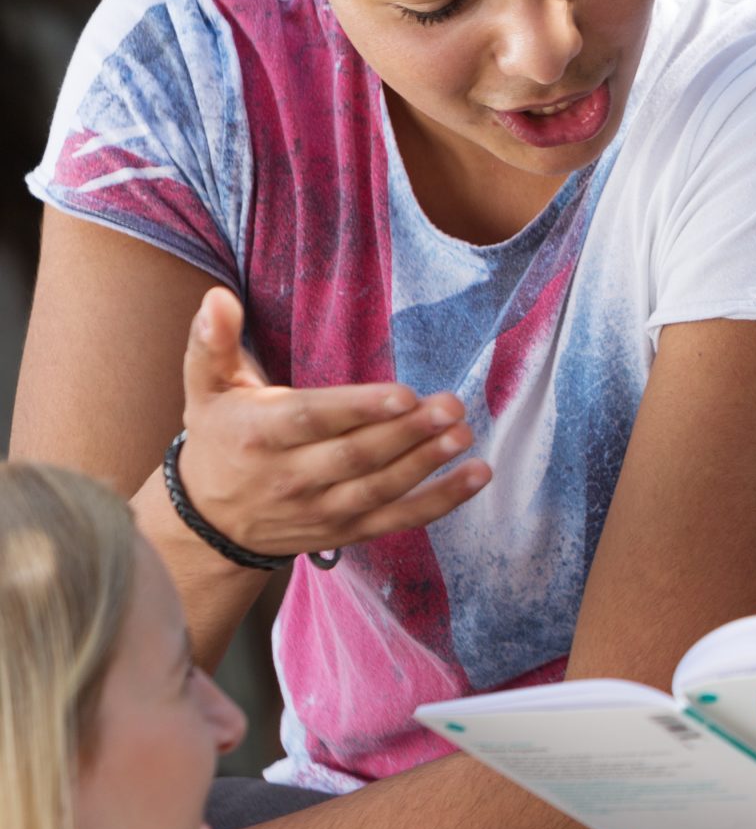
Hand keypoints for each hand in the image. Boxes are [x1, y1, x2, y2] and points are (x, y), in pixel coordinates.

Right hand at [174, 288, 489, 559]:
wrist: (208, 523)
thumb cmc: (218, 439)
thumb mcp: (204, 389)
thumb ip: (211, 343)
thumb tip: (216, 298)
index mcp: (259, 435)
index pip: (312, 421)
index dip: (358, 409)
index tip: (403, 394)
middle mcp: (289, 478)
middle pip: (355, 456)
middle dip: (407, 433)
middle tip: (451, 406)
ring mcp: (320, 509)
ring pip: (379, 489)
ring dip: (426, 463)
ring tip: (463, 434)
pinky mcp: (346, 531)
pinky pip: (397, 519)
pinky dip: (441, 502)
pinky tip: (478, 475)